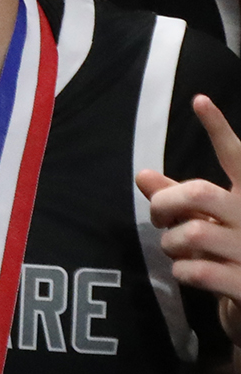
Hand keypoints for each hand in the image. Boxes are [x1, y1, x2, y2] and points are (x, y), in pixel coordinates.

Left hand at [139, 93, 240, 344]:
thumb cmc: (233, 256)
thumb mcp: (211, 223)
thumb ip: (180, 199)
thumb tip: (142, 175)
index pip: (238, 157)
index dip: (218, 129)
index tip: (199, 99)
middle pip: (199, 193)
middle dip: (165, 203)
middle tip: (158, 217)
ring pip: (191, 233)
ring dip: (170, 243)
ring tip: (176, 250)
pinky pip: (197, 270)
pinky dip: (181, 271)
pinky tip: (188, 273)